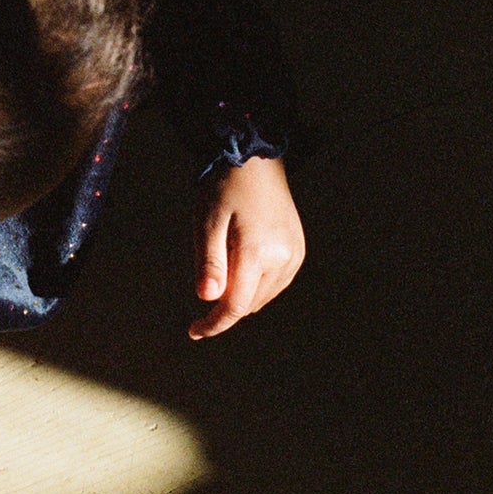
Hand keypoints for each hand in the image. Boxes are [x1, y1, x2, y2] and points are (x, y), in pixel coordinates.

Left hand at [190, 155, 304, 339]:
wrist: (256, 162)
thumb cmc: (226, 189)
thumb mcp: (207, 223)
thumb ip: (209, 263)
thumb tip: (208, 299)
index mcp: (258, 252)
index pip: (235, 306)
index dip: (214, 323)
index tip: (194, 331)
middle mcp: (282, 258)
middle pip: (248, 304)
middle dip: (224, 305)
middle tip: (206, 282)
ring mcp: (294, 255)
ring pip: (262, 297)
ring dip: (241, 294)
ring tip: (226, 261)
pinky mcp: (297, 252)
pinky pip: (275, 284)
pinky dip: (255, 284)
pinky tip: (242, 265)